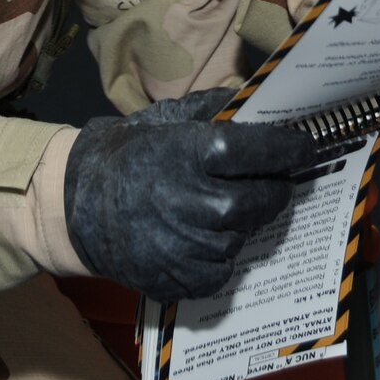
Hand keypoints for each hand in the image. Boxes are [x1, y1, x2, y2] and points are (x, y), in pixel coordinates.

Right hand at [64, 88, 319, 302]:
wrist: (75, 204)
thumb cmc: (128, 154)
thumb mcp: (165, 119)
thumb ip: (214, 110)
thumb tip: (260, 100)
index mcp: (190, 154)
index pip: (260, 151)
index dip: (289, 149)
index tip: (304, 147)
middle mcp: (193, 202)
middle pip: (262, 200)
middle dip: (274, 189)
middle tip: (271, 181)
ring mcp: (186, 247)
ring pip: (243, 237)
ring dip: (242, 223)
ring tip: (221, 209)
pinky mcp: (178, 280)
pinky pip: (221, 271)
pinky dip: (219, 256)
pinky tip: (201, 239)